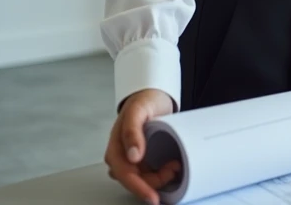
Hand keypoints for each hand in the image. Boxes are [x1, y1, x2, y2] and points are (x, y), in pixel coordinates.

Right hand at [104, 88, 179, 204]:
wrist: (153, 95)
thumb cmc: (144, 101)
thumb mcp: (137, 111)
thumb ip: (132, 131)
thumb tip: (133, 156)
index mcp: (116, 147)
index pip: (124, 174)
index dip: (138, 187)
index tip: (153, 197)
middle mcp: (121, 157)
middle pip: (134, 180)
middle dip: (153, 183)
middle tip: (173, 171)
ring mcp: (132, 159)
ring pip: (142, 180)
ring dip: (158, 179)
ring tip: (174, 166)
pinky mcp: (143, 159)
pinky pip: (149, 174)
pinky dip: (160, 175)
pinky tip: (171, 167)